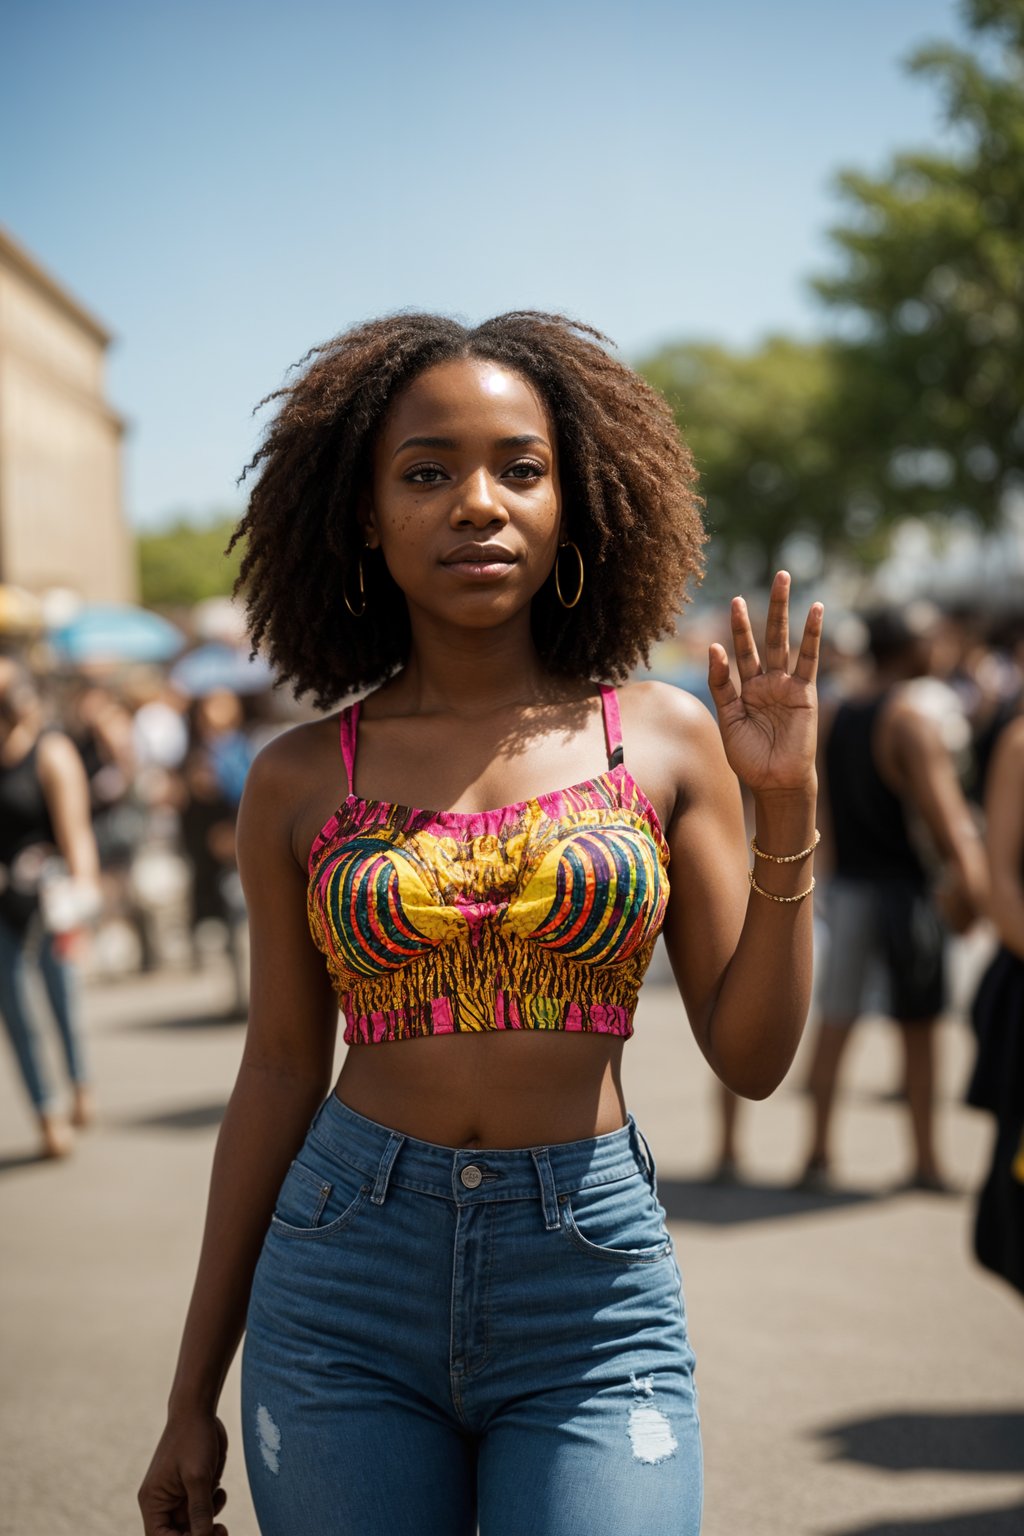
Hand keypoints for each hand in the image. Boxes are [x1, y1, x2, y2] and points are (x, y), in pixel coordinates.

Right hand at [138, 1411, 228, 1535]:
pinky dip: (213, 1507)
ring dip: (208, 1524)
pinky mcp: (193, 1485)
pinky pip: (203, 1508)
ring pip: (193, 1524)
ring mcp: (179, 1494)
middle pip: (178, 1534)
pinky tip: (220, 1491)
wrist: (199, 1409)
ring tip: (222, 1519)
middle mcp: (163, 1501)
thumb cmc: (192, 1438)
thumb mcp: (198, 1477)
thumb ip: (200, 1511)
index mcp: (153, 1501)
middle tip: (222, 1532)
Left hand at [707, 571, 822, 796]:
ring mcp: (786, 684)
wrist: (774, 781)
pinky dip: (813, 636)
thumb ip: (721, 684)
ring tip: (785, 580)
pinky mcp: (804, 692)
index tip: (734, 600)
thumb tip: (714, 648)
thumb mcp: (728, 718)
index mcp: (745, 688)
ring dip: (785, 610)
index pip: (740, 650)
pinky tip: (817, 610)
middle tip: (777, 574)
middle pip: (766, 636)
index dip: (738, 627)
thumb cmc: (749, 756)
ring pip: (785, 640)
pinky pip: (809, 659)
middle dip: (768, 607)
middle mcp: (767, 681)